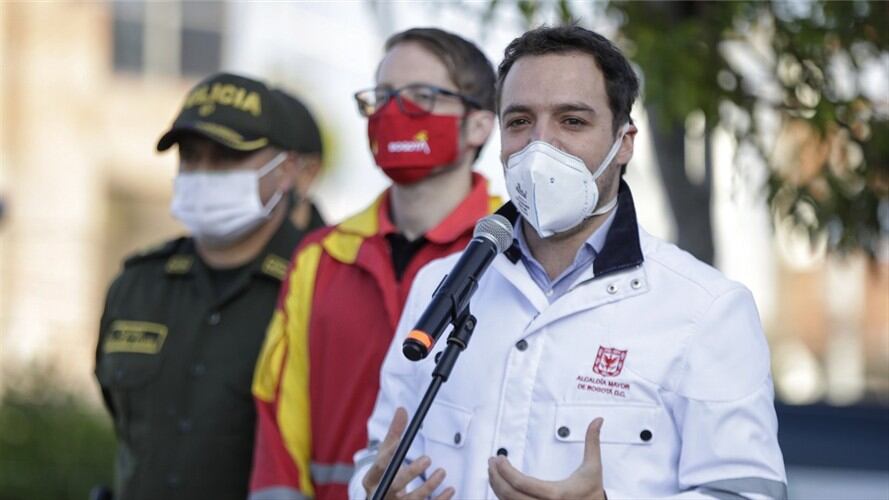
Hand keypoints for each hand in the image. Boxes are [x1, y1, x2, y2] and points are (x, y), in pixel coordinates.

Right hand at [362, 407, 454, 499]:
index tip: (401, 443)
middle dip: (410, 473)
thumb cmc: (385, 471)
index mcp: (372, 478)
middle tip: (427, 459)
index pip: (380, 466)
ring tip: (442, 472)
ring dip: (429, 487)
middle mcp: (382, 494)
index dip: (390, 454)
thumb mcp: (386, 453)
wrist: (381, 497)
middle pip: (395, 486)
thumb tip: (402, 409)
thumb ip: (394, 433)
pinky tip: (450, 489)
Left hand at [488, 417, 605, 499]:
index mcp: (556, 494)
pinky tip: (501, 486)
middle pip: (509, 495)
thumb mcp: (593, 467)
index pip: (522, 484)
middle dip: (495, 478)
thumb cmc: (593, 492)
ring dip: (496, 487)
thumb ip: (592, 442)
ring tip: (492, 472)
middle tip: (491, 463)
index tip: (498, 459)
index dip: (505, 471)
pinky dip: (503, 497)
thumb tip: (597, 420)